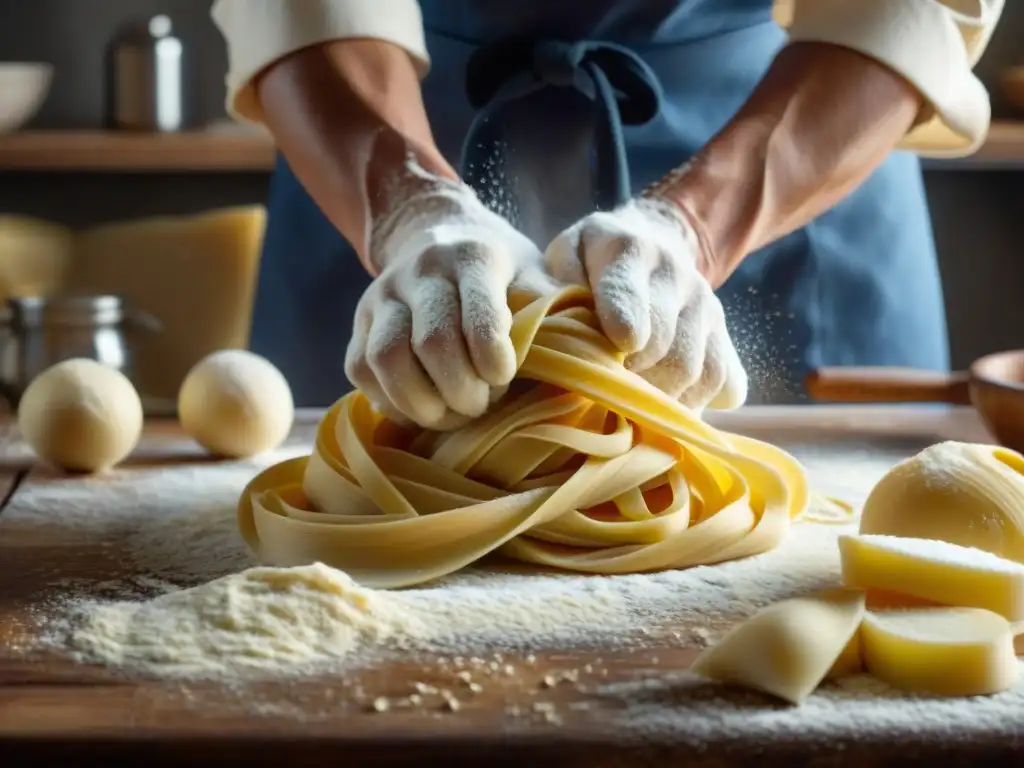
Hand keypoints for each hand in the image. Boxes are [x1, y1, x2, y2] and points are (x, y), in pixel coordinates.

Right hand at [345, 176, 557, 429]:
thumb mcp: (536, 274)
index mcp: (471, 256)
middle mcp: (420, 271)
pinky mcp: (357, 323)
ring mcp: (381, 296)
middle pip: (430, 343)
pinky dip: (389, 401)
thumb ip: (557, 308)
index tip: (504, 377)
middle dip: (461, 389)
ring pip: (384, 360)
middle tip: (481, 406)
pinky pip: (360, 369)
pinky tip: (421, 407)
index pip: (478, 314)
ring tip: (451, 414)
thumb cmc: (502, 273)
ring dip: (421, 402)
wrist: (439, 237)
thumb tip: (593, 350)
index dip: (492, 358)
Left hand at [545, 198, 746, 410]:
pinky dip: (693, 407)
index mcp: (628, 250)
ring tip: (627, 407)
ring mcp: (707, 309)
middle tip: (602, 394)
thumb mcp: (563, 254)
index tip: (619, 345)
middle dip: (632, 379)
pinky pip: (723, 384)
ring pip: (695, 372)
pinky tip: (661, 406)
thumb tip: (549, 327)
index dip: (624, 320)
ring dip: (659, 400)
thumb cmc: (591, 260)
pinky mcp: (725, 337)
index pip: (629, 290)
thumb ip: (550, 284)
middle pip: (666, 347)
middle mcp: (677, 277)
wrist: (655, 240)